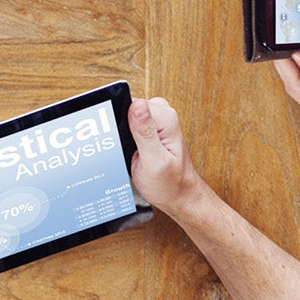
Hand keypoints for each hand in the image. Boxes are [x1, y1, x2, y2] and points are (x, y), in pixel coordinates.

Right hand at [126, 96, 202, 214]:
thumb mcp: (154, 160)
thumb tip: (136, 105)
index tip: (122, 137)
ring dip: (123, 133)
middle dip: (121, 126)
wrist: (179, 197)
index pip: (133, 103)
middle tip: (128, 148)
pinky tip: (130, 150)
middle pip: (129, 107)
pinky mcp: (151, 131)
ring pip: (128, 115)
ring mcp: (157, 124)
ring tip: (131, 151)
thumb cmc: (170, 184)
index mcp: (166, 120)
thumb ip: (144, 132)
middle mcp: (163, 118)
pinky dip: (125, 136)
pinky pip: (131, 124)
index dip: (120, 118)